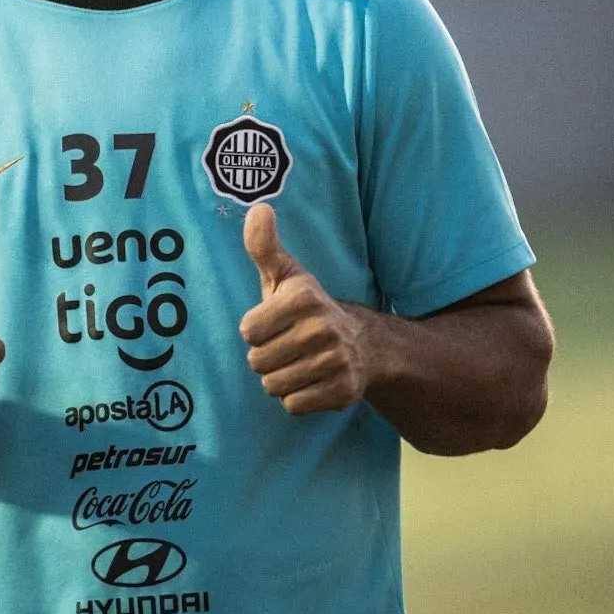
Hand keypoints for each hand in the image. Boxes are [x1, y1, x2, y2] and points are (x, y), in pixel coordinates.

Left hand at [239, 203, 372, 415]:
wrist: (365, 345)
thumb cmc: (308, 308)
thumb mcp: (286, 275)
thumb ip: (263, 246)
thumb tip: (258, 208)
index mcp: (304, 297)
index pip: (247, 332)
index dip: (256, 330)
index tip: (274, 323)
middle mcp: (323, 328)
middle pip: (257, 362)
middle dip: (267, 357)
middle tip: (288, 346)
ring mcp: (336, 361)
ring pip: (273, 386)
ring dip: (280, 378)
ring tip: (299, 362)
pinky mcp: (343, 391)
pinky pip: (294, 405)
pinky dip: (298, 398)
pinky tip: (313, 380)